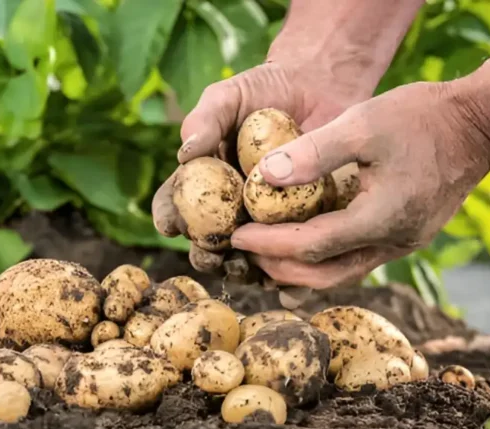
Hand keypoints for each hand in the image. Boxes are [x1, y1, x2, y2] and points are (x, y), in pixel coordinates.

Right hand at [152, 61, 366, 272]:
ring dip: (244, 271)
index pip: (175, 205)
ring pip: (249, 259)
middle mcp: (230, 207)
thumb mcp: (229, 96)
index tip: (171, 225)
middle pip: (209, 243)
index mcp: (203, 182)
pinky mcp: (303, 226)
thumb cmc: (265, 89)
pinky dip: (291, 277)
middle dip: (206, 255)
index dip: (169, 218)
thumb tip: (185, 152)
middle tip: (212, 255)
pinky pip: (293, 258)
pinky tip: (292, 283)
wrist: (320, 85)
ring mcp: (266, 221)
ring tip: (248, 270)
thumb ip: (205, 120)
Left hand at [230, 81, 489, 288]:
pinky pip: (354, 260)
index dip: (269, 244)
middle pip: (323, 274)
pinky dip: (321, 259)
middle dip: (278, 266)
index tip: (236, 235)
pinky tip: (298, 247)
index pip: (311, 246)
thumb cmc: (421, 117)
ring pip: (340, 274)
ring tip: (263, 253)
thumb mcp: (363, 123)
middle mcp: (393, 242)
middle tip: (243, 249)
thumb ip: (314, 151)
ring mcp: (401, 244)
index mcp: (382, 218)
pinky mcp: (403, 237)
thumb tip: (264, 176)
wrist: (477, 123)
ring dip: (298, 269)